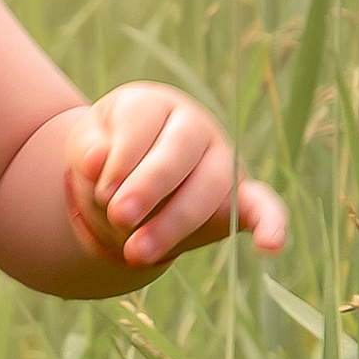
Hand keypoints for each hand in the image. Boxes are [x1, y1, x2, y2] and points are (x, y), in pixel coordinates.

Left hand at [63, 85, 287, 275]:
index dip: (122, 157)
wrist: (127, 181)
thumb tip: (94, 161)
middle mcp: (194, 127)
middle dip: (148, 187)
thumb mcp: (87, 146)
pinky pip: (263, 206)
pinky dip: (271, 223)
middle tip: (119, 217)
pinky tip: (271, 246)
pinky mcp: (239, 196)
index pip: (142, 122)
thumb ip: (89, 150)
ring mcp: (221, 160)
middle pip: (179, 153)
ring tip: (136, 252)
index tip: (102, 188)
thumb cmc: (106, 156)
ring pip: (211, 185)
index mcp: (155, 106)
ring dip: (175, 221)